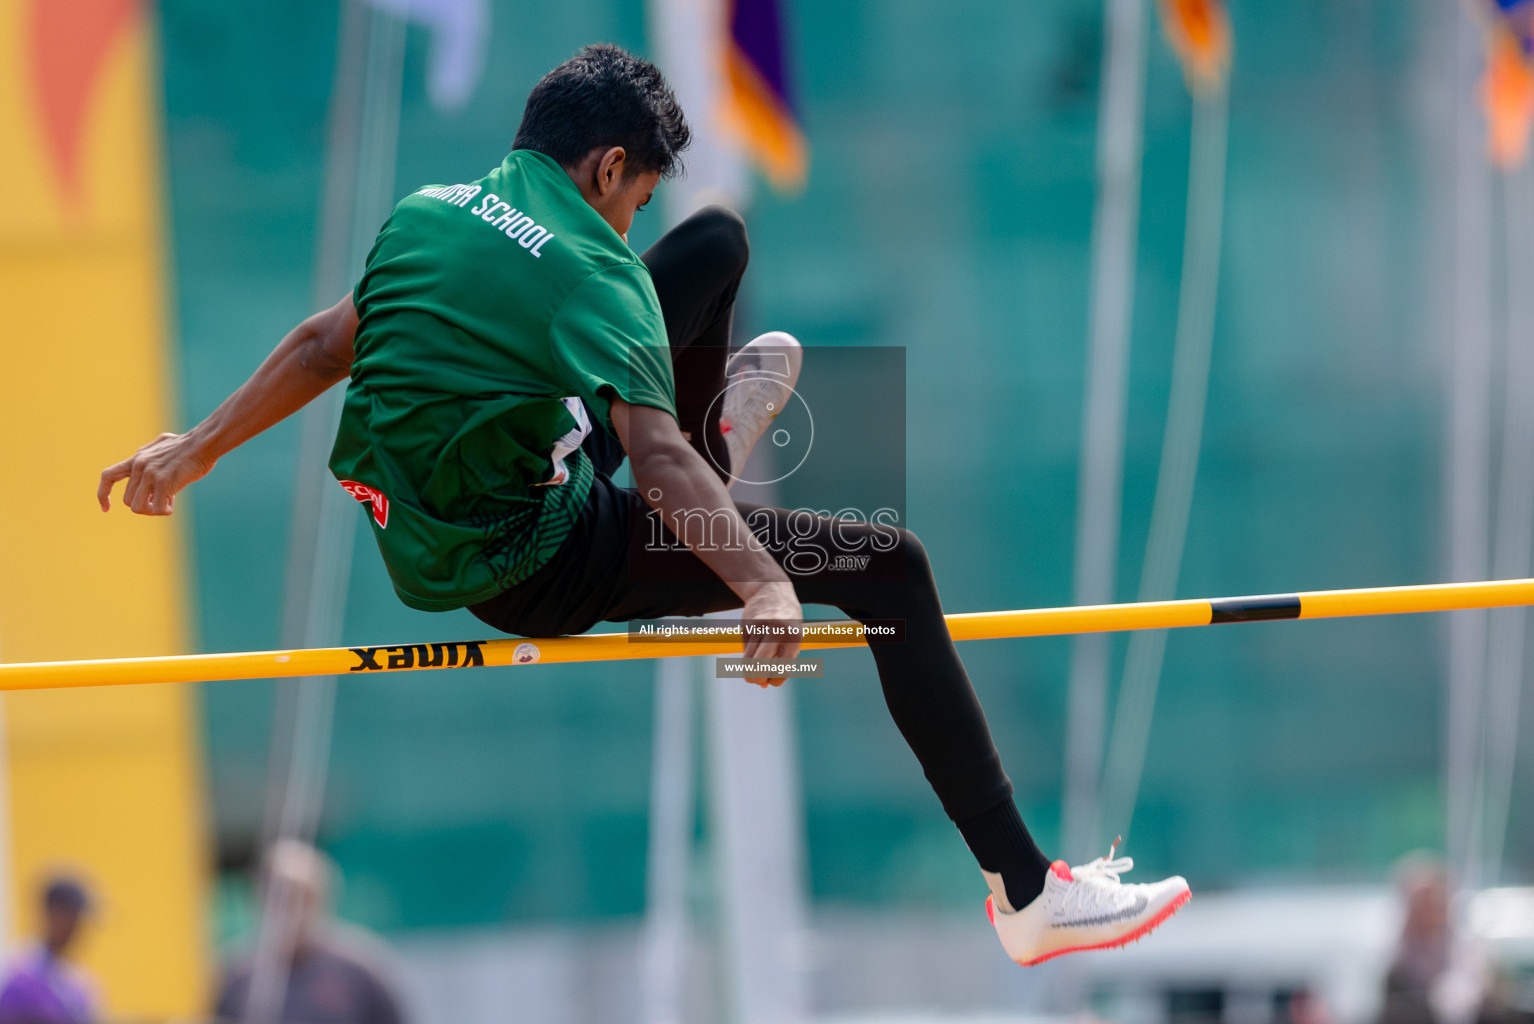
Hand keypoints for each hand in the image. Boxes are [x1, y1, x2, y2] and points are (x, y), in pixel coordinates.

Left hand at [98, 432, 215, 514]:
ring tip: (168, 501)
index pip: (108, 476)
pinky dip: (165, 510)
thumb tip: (142, 459)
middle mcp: (139, 466)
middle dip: (145, 504)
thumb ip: (149, 454)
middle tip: (164, 498)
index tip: (106, 509)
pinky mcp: (164, 482)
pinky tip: (175, 500)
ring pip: (138, 508)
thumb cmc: (189, 445)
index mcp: (136, 458)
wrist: (203, 443)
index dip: (103, 494)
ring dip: (153, 510)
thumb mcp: (162, 444)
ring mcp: (150, 474)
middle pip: (128, 500)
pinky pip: (157, 509)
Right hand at [740, 581, 802, 687]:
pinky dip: (746, 658)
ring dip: (748, 672)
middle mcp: (777, 632)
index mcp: (794, 637)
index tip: (773, 681)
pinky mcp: (747, 626)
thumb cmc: (787, 619)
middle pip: (761, 666)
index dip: (775, 681)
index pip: (782, 669)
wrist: (771, 589)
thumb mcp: (792, 637)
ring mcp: (760, 628)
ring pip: (748, 660)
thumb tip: (764, 686)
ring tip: (752, 674)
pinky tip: (752, 655)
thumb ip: (781, 660)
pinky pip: (744, 650)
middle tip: (758, 681)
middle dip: (757, 679)